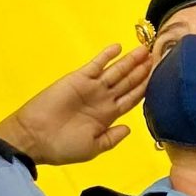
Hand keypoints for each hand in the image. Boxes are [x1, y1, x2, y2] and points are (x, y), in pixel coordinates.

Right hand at [0, 44, 151, 165]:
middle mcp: (102, 100)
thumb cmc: (62, 147)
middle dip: (142, 71)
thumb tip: (128, 128)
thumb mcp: (92, 148)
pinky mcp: (78, 79)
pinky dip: (106, 56)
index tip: (161, 79)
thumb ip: (111, 138)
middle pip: (128, 82)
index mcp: (108, 117)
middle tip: (157, 57)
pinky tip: (118, 48)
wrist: (35, 138)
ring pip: (116, 71)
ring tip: (145, 50)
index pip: (132, 99)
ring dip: (130, 61)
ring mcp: (91, 88)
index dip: (145, 88)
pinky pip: (95, 65)